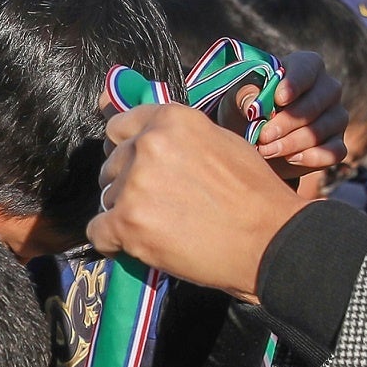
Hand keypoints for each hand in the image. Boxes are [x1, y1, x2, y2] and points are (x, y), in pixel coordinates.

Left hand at [90, 102, 304, 299]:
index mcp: (171, 120)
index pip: (119, 128)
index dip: (125, 149)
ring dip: (125, 213)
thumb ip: (180, 136)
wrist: (269, 241)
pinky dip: (113, 242)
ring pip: (107, 199)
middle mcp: (148, 145)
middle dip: (127, 183)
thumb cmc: (254, 195)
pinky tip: (138, 246)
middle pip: (111, 165)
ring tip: (162, 227)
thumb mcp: (221, 141)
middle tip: (159, 204)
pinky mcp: (127, 222)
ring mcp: (135, 184)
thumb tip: (149, 137)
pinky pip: (97, 231)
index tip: (134, 165)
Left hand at [234, 49, 348, 172]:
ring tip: (265, 150)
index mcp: (306, 66)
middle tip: (262, 136)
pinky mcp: (337, 144)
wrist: (255, 141)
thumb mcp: (238, 99)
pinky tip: (289, 158)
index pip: (307, 69)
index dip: (294, 84)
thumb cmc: (248, 109)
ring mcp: (336, 117)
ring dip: (291, 143)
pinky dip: (310, 157)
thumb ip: (245, 96)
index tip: (279, 99)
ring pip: (320, 130)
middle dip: (286, 123)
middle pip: (315, 104)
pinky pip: (333, 152)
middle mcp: (328, 89)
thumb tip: (255, 105)